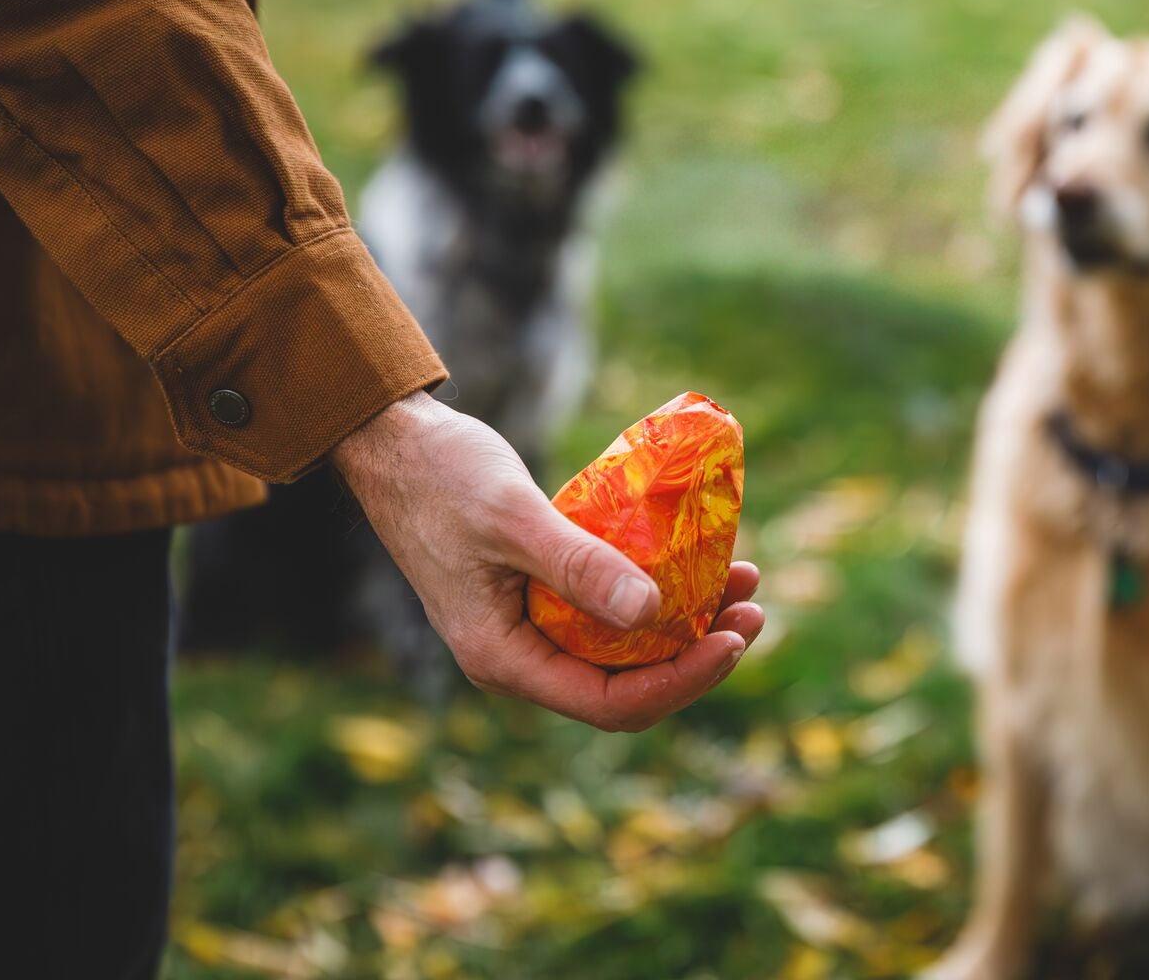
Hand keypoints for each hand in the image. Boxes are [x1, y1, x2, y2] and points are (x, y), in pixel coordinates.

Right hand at [330, 391, 764, 730]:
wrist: (396, 444)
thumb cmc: (443, 477)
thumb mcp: (513, 518)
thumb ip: (578, 565)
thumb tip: (651, 612)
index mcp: (504, 658)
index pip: (608, 704)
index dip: (679, 682)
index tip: (732, 638)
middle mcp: (521, 657)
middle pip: (625, 686)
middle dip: (696, 654)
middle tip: (752, 609)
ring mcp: (532, 628)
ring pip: (624, 649)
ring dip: (687, 622)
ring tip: (743, 581)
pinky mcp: (543, 594)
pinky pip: (612, 612)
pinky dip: (658, 593)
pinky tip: (699, 561)